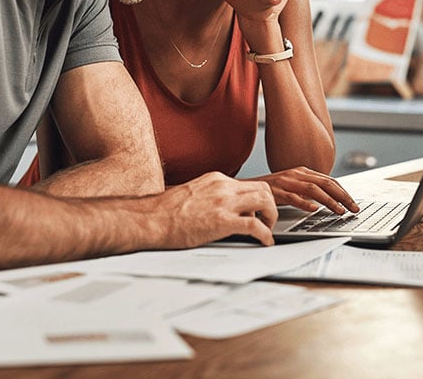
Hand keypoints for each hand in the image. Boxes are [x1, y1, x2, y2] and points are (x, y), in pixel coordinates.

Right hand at [156, 172, 277, 245]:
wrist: (151, 219)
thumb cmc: (164, 211)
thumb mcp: (192, 194)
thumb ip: (210, 197)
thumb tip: (220, 210)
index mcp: (215, 179)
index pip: (248, 184)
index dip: (257, 200)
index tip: (258, 211)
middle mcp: (222, 186)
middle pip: (263, 188)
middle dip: (270, 205)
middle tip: (267, 220)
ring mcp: (223, 203)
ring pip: (265, 201)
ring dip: (271, 217)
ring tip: (267, 230)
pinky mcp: (222, 221)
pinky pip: (256, 226)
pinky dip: (266, 235)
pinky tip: (265, 242)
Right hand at [254, 167, 359, 213]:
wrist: (247, 188)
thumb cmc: (271, 189)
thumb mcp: (292, 186)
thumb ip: (308, 189)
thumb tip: (327, 199)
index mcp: (302, 172)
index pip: (329, 180)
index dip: (343, 192)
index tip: (353, 203)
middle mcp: (296, 174)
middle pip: (325, 183)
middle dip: (343, 196)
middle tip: (353, 208)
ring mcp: (286, 182)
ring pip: (313, 189)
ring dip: (329, 201)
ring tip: (339, 211)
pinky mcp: (276, 191)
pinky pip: (293, 197)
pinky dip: (305, 203)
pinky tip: (314, 210)